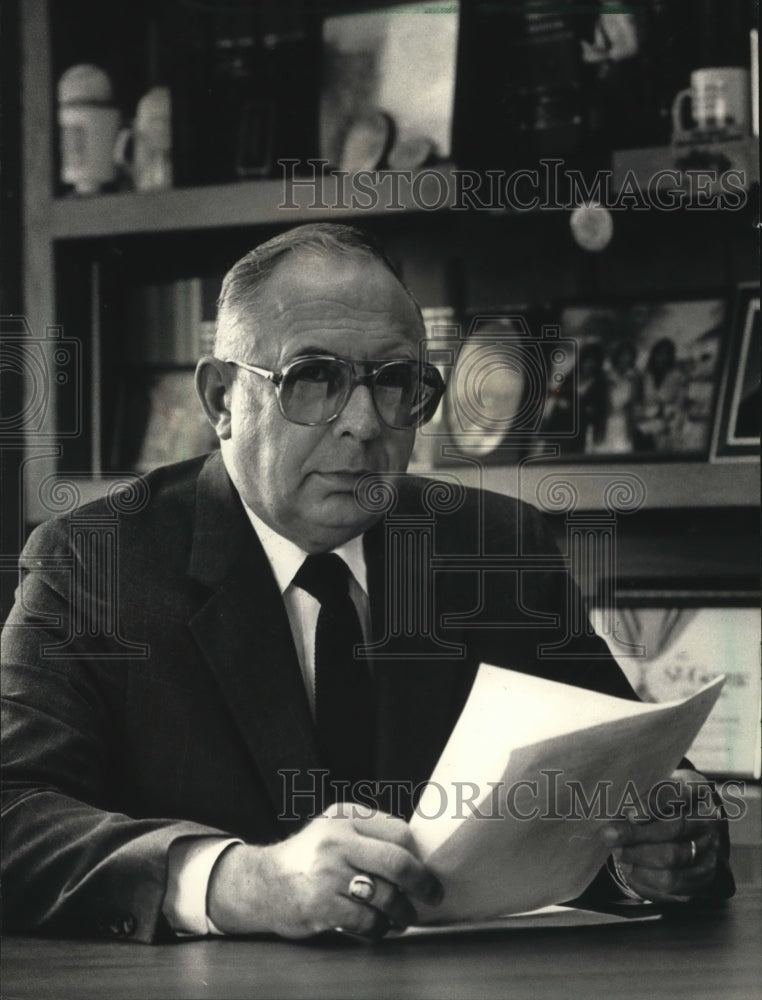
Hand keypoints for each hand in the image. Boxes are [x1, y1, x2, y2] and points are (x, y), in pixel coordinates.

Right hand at [207, 803, 442, 938]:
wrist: (262, 882)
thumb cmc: (310, 857)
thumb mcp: (335, 828)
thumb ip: (370, 832)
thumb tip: (418, 852)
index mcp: (346, 817)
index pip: (399, 832)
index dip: (416, 854)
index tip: (423, 869)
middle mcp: (337, 841)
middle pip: (398, 862)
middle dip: (423, 883)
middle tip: (433, 895)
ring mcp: (329, 873)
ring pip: (386, 896)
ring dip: (402, 913)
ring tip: (403, 917)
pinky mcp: (321, 904)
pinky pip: (367, 921)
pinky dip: (379, 928)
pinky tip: (378, 927)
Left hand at [601, 768, 727, 902]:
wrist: (688, 826)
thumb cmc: (660, 801)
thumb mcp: (652, 787)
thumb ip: (636, 794)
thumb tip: (612, 811)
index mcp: (697, 789)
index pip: (677, 793)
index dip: (653, 804)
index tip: (630, 814)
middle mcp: (710, 819)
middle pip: (675, 828)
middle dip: (637, 834)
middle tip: (609, 835)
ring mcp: (710, 849)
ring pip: (673, 857)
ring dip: (639, 856)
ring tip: (617, 851)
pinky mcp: (704, 876)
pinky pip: (674, 882)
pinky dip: (648, 876)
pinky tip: (630, 867)